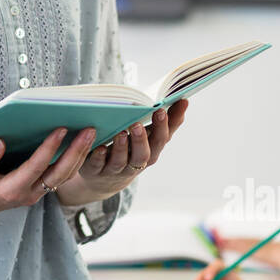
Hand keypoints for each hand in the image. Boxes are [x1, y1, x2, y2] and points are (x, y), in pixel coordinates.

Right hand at [0, 126, 97, 220]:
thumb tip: (0, 141)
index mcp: (10, 190)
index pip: (36, 167)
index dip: (49, 148)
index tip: (61, 129)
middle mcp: (28, 194)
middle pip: (59, 173)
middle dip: (76, 151)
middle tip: (90, 129)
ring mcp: (35, 193)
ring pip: (64, 176)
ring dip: (79, 155)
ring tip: (91, 133)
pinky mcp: (38, 189)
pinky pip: (60, 176)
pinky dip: (74, 160)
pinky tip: (81, 144)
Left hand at [55, 100, 188, 208]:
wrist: (103, 180)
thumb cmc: (130, 151)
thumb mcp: (148, 139)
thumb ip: (166, 122)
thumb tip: (183, 100)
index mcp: (149, 152)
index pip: (160, 140)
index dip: (163, 127)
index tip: (162, 109)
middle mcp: (134, 164)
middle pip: (142, 155)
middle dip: (141, 140)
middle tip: (137, 124)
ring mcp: (114, 169)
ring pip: (120, 161)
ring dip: (121, 148)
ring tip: (120, 133)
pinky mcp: (95, 171)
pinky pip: (97, 166)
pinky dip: (98, 157)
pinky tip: (99, 147)